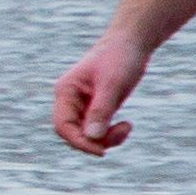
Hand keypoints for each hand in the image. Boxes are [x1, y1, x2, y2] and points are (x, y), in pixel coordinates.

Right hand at [50, 39, 143, 155]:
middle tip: (122, 133)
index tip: (101, 151)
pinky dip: (111, 133)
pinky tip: (126, 125)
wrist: (132, 43)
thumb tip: (92, 138)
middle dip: (95, 140)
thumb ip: (101, 110)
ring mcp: (82, 105)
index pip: (63, 125)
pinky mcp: (96, 108)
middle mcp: (70, 100)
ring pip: (86, 135)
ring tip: (127, 127)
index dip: (79, 142)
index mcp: (66, 91)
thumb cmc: (120, 58)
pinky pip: (97, 130)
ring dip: (106, 138)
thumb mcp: (112, 84)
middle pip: (73, 133)